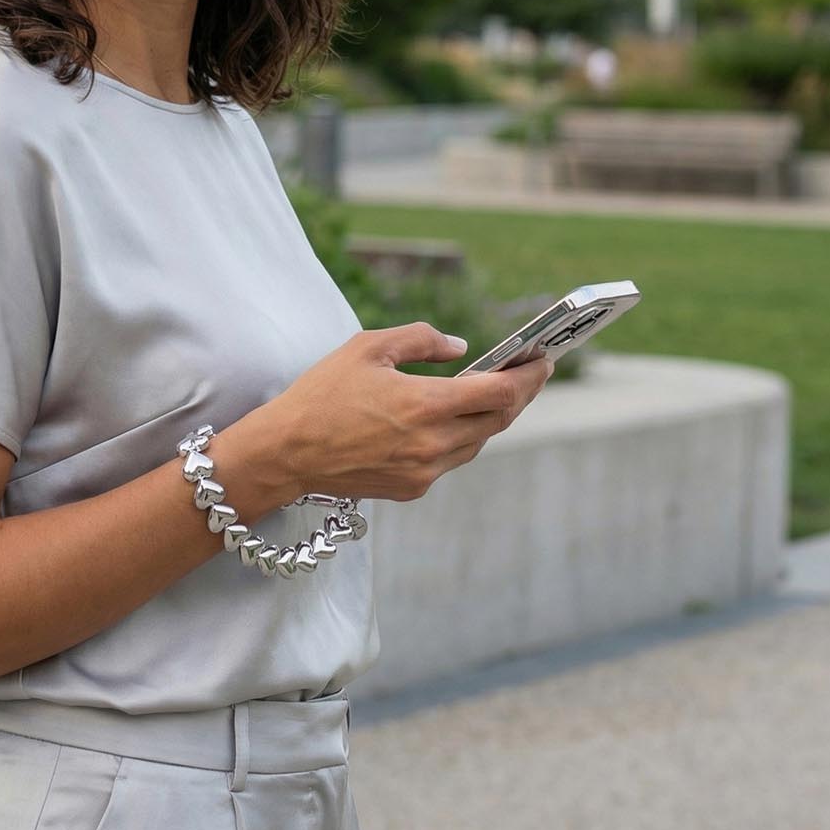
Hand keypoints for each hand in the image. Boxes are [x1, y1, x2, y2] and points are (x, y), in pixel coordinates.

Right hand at [268, 322, 553, 502]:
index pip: (500, 392)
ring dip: (491, 416)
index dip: (528, 375)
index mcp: (425, 404)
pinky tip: (452, 418)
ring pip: (478, 442)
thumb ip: (421, 340)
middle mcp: (434, 444)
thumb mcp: (367, 347)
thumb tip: (462, 348)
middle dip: (520, 393)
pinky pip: (451, 459)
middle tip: (530, 370)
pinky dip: (460, 436)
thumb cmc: (322, 394)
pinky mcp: (413, 488)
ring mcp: (425, 472)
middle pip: (499, 420)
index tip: (543, 358)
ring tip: (495, 391)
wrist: (287, 453)